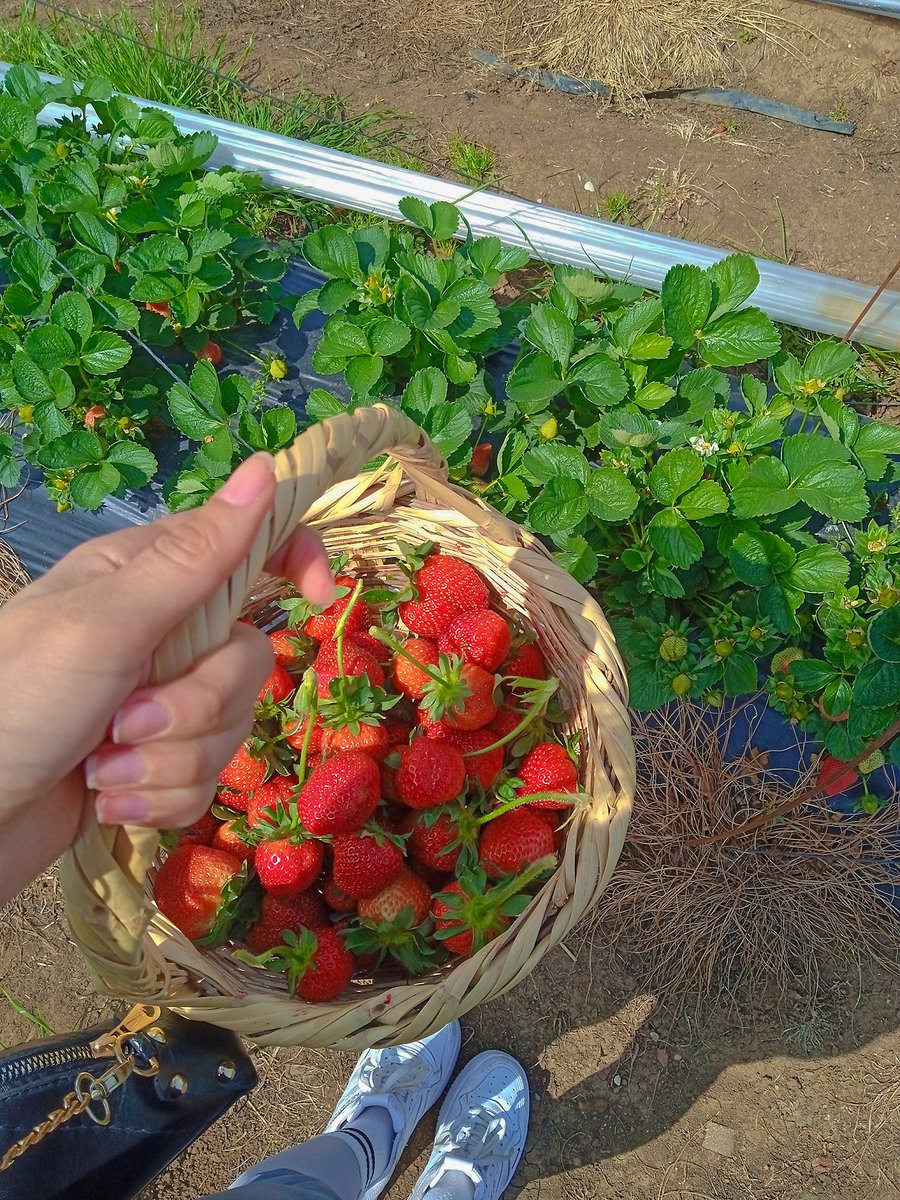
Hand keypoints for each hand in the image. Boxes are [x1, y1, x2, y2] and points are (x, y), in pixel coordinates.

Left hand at [0, 452, 333, 903]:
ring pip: (230, 726)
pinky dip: (159, 798)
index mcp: (144, 577)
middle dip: (196, 707)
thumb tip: (265, 469)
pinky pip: (205, 780)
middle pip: (249, 658)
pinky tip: (107, 801)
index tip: (314, 600)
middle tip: (127, 724)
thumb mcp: (105, 624)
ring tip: (103, 772)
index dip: (294, 560)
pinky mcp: (154, 765)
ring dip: (168, 762)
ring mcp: (157, 702)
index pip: (247, 545)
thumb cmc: (15, 705)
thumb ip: (194, 558)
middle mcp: (159, 633)